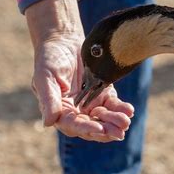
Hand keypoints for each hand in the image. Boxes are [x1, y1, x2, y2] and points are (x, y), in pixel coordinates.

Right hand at [25, 0, 133, 141]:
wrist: (63, 41)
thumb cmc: (49, 59)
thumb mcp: (44, 77)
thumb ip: (48, 100)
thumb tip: (48, 123)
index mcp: (59, 111)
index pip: (73, 125)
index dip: (86, 129)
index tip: (99, 129)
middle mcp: (75, 112)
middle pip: (91, 126)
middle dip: (105, 130)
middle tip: (119, 132)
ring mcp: (90, 104)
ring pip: (104, 118)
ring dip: (115, 122)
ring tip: (126, 121)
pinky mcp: (103, 94)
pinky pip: (113, 105)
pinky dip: (121, 108)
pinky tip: (129, 110)